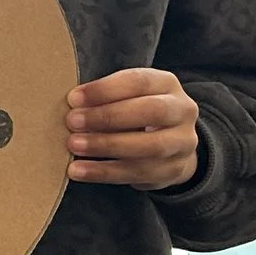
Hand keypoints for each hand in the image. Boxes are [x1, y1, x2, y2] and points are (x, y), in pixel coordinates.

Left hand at [67, 68, 200, 189]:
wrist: (170, 144)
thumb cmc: (136, 112)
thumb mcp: (126, 96)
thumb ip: (105, 97)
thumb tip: (72, 105)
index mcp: (167, 84)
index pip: (139, 81)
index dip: (105, 90)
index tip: (74, 98)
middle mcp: (182, 110)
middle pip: (151, 111)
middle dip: (108, 117)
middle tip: (73, 122)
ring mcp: (183, 142)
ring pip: (149, 146)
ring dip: (106, 146)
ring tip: (74, 146)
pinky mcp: (174, 169)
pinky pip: (139, 173)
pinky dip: (105, 172)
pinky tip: (79, 170)